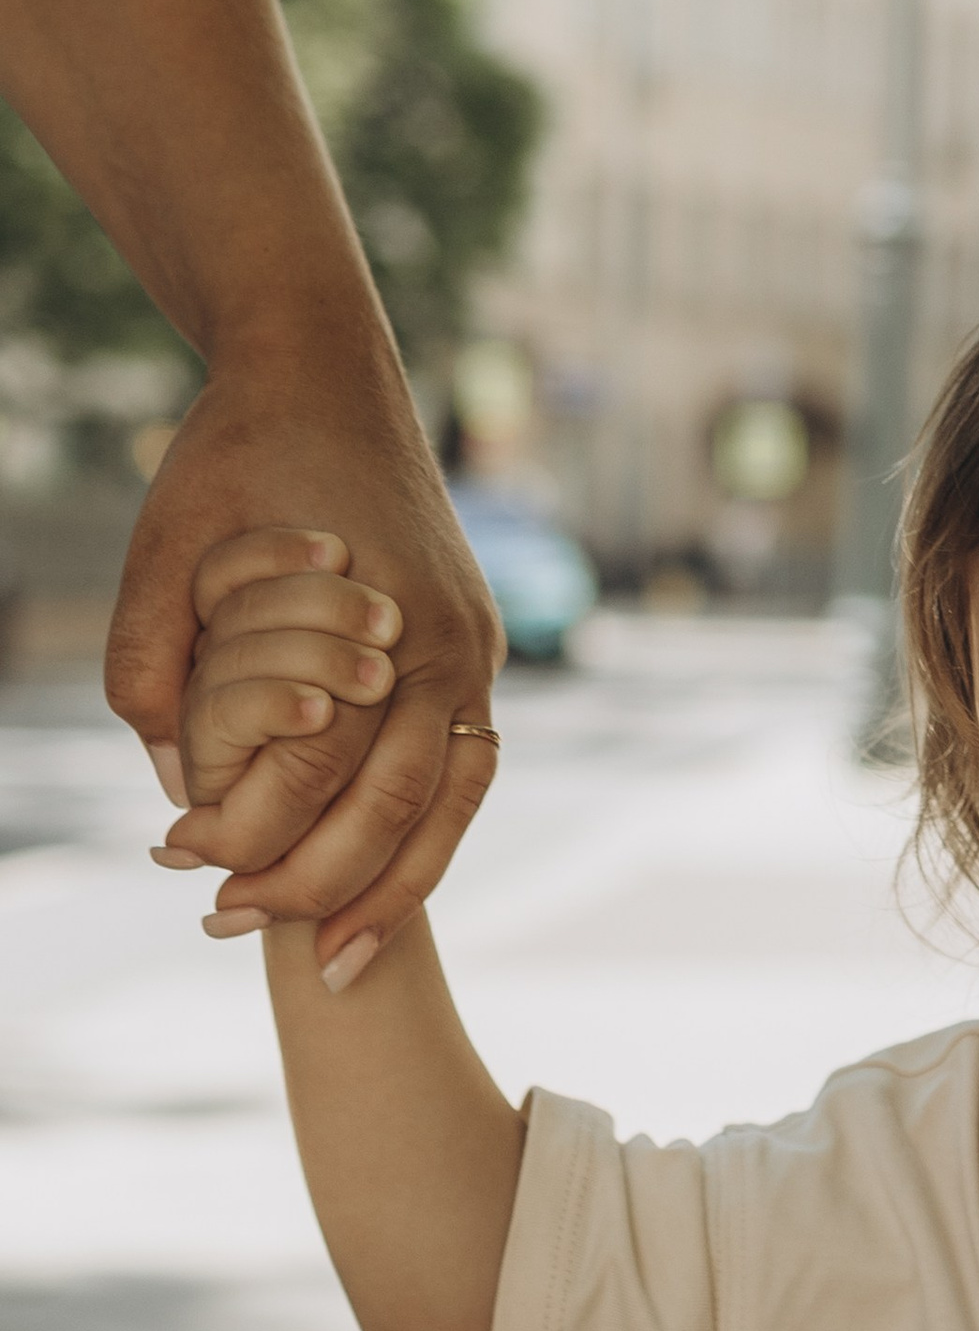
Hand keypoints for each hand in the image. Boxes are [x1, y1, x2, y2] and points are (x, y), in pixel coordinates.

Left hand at [107, 350, 502, 963]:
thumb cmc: (236, 452)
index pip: (318, 763)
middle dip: (315, 884)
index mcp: (382, 616)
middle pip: (394, 807)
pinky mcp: (474, 655)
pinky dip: (428, 844)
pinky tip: (380, 893)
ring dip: (389, 891)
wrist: (323, 370)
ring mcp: (474, 652)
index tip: (174, 858)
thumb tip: (175, 782)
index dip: (247, 826)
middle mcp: (448, 644)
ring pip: (449, 809)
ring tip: (330, 960)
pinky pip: (464, 776)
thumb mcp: (164, 542)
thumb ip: (152, 658)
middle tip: (225, 925)